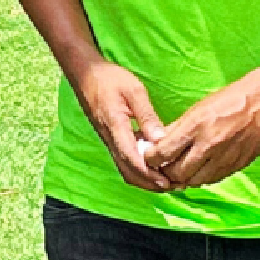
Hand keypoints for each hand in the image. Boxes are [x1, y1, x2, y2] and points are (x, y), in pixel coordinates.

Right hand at [68, 60, 173, 193]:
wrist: (85, 73)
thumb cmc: (110, 78)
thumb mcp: (133, 90)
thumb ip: (146, 115)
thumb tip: (160, 140)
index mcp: (116, 127)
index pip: (131, 158)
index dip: (149, 174)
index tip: (167, 182)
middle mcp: (110, 139)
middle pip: (128, 171)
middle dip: (150, 183)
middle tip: (174, 186)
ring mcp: (109, 140)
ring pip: (125, 169)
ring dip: (145, 179)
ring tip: (167, 180)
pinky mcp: (110, 138)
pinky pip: (124, 161)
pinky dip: (139, 170)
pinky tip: (154, 166)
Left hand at [146, 75, 259, 190]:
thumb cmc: (228, 101)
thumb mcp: (197, 109)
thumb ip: (177, 129)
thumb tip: (158, 144)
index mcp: (196, 126)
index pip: (163, 153)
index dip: (152, 159)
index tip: (150, 157)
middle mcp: (209, 145)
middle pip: (177, 173)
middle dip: (166, 172)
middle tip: (163, 167)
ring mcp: (224, 158)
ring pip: (194, 181)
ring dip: (184, 178)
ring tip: (180, 169)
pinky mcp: (237, 166)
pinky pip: (212, 180)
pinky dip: (202, 178)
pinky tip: (199, 169)